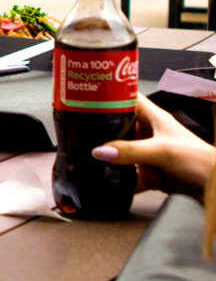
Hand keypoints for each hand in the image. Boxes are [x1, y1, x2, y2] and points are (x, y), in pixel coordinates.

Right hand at [92, 94, 215, 200]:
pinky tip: (104, 180)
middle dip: (101, 126)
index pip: (128, 97)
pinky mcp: (150, 173)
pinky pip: (128, 175)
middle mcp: (149, 133)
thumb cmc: (199, 160)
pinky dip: (117, 178)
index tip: (88, 92)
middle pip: (119, 125)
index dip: (109, 92)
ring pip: (121, 150)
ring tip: (84, 152)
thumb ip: (130, 151)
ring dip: (107, 154)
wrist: (214, 188)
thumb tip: (100, 151)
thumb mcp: (162, 151)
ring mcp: (148, 153)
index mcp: (154, 117)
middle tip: (78, 126)